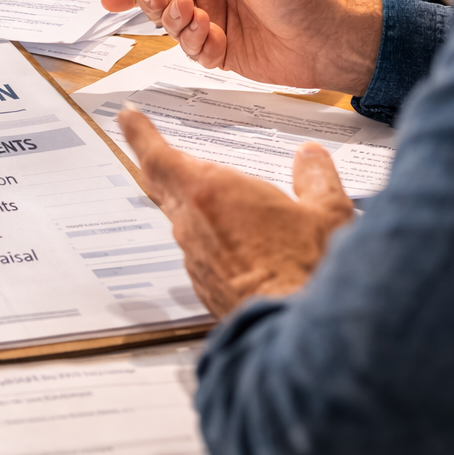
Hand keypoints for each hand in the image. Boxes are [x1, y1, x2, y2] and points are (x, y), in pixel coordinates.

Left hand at [120, 105, 353, 316]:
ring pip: (183, 220)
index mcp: (212, 192)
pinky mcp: (205, 286)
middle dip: (157, 163)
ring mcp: (195, 258)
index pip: (160, 156)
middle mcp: (193, 224)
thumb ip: (316, 179)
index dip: (141, 135)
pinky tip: (234, 243)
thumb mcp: (325, 213)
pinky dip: (209, 238)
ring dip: (189, 204)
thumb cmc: (307, 270)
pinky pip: (200, 251)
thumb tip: (310, 159)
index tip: (128, 119)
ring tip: (208, 195)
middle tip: (146, 144)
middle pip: (162, 186)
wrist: (298, 335)